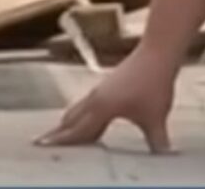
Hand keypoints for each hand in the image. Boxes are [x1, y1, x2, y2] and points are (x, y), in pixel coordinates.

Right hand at [35, 47, 176, 152]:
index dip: (59, 142)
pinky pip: (88, 102)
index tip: (40, 147)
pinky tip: (90, 115)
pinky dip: (82, 112)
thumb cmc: (155, 79)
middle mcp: (96, 98)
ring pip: (79, 109)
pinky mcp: (109, 82)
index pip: (75, 132)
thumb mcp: (156, 116)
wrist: (159, 50)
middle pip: (71, 120)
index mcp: (101, 108)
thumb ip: (157, 140)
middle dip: (58, 134)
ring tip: (62, 133)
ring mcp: (102, 88)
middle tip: (42, 144)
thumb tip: (164, 155)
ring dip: (70, 122)